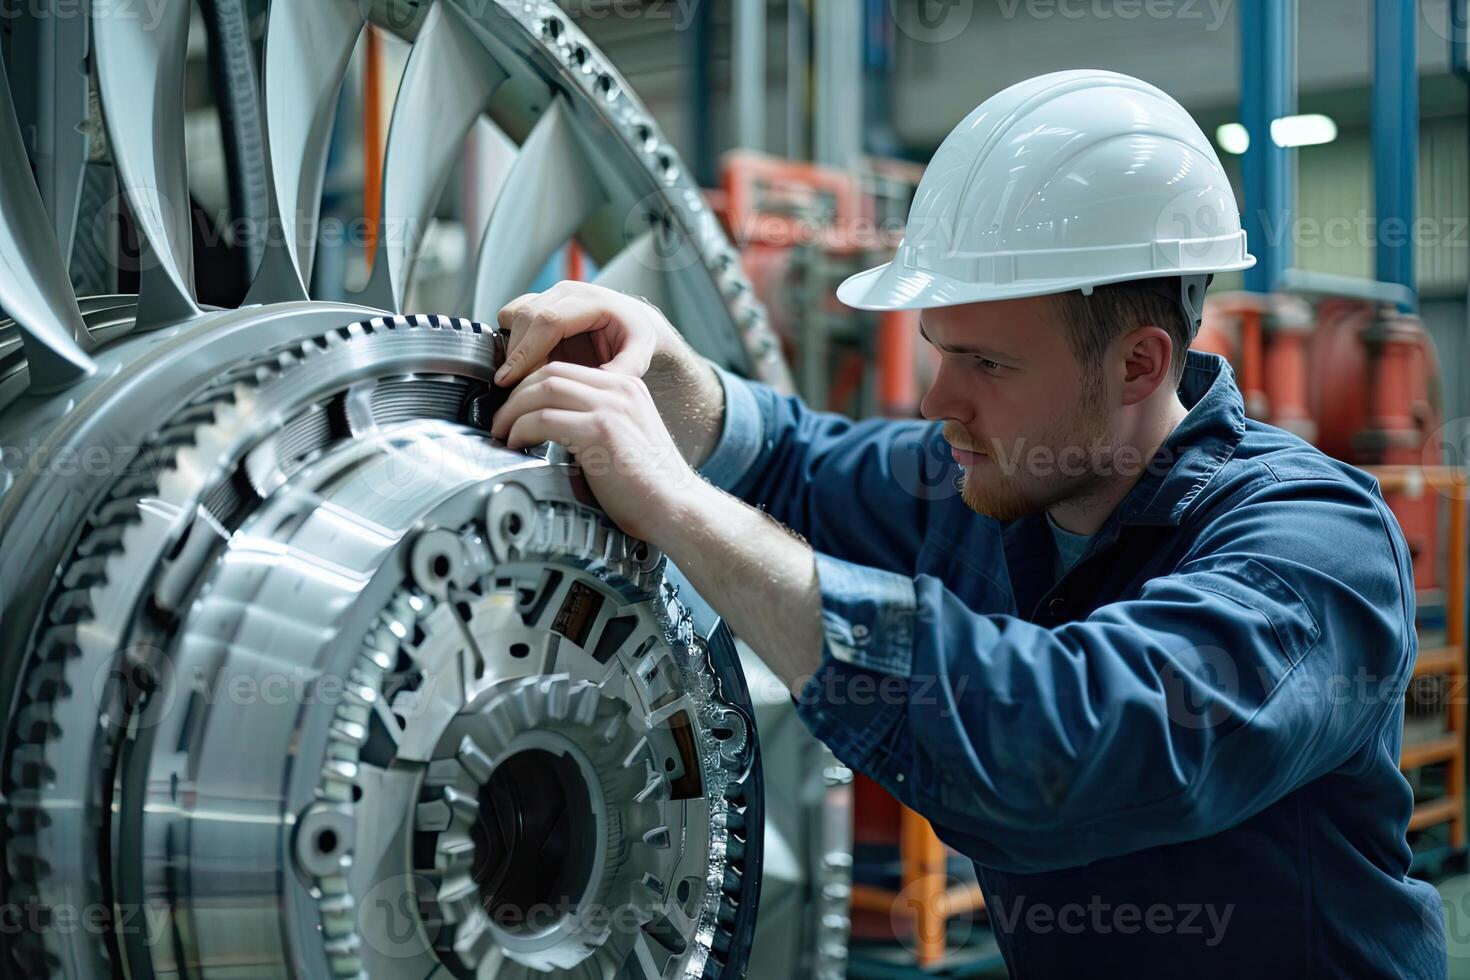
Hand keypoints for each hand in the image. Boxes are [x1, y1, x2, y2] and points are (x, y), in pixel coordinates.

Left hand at [489, 361, 698, 543]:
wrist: (677, 509)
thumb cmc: (649, 488)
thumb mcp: (624, 438)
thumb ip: (593, 423)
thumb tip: (548, 427)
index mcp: (626, 386)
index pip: (564, 369)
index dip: (529, 384)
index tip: (513, 406)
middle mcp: (619, 389)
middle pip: (549, 372)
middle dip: (515, 395)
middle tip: (500, 420)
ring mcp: (611, 407)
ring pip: (541, 390)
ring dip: (512, 412)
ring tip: (501, 433)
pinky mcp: (601, 430)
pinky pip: (544, 419)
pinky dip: (521, 429)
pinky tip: (516, 444)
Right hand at [495, 280, 676, 387]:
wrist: (634, 322)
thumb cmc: (635, 337)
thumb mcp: (639, 356)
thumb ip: (620, 372)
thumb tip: (593, 388)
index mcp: (591, 300)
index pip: (549, 321)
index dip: (526, 352)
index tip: (510, 379)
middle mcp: (566, 292)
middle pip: (526, 318)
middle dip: (516, 356)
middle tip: (517, 389)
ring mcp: (550, 295)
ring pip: (514, 317)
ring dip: (513, 350)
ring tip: (527, 379)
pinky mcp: (539, 303)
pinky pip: (512, 318)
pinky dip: (511, 341)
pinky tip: (527, 364)